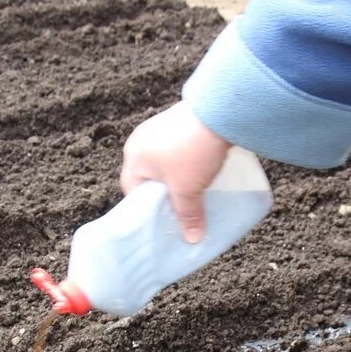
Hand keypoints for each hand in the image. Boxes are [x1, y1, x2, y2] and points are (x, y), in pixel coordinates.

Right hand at [121, 101, 231, 242]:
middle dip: (164, 192)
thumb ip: (188, 216)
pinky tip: (201, 166)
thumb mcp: (189, 191)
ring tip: (194, 187)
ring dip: (177, 175)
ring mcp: (158, 127)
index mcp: (133, 157)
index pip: (132, 191)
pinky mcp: (177, 120)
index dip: (147, 209)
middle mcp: (140, 140)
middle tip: (181, 206)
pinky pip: (176, 147)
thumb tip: (192, 239)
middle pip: (148, 176)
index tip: (165, 218)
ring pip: (164, 161)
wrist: (218, 112)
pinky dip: (186, 159)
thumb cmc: (192, 152)